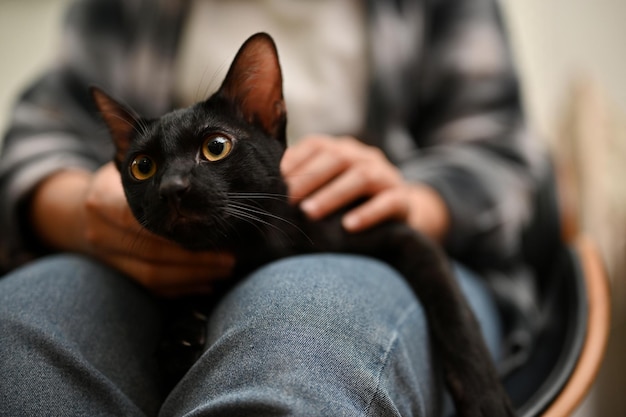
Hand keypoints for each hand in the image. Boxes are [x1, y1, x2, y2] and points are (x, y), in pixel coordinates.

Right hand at [31, 163, 233, 296]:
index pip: (140, 219)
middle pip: (154, 252)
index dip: (179, 228)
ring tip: (226, 267)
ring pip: (154, 275)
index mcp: (102, 199)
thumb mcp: (132, 159)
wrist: (76, 210)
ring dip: (195, 274)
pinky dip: (181, 286)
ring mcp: (106, 256)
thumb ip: (146, 143)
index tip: (216, 223)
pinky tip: (207, 281)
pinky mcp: (118, 273)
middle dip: (196, 257)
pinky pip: (151, 288)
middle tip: (231, 255)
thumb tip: (169, 99)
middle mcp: (100, 231)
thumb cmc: (119, 178)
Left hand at [281, 135, 448, 240]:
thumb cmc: (351, 200)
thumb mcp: (329, 186)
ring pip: (362, 177)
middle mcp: (364, 156)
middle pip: (337, 158)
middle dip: (309, 179)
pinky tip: (348, 227)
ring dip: (333, 195)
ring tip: (310, 213)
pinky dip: (368, 213)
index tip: (274, 182)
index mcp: (343, 149)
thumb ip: (305, 183)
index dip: (295, 161)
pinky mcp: (402, 199)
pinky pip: (389, 202)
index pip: (317, 145)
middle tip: (287, 200)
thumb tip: (268, 193)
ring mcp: (386, 175)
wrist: (399, 210)